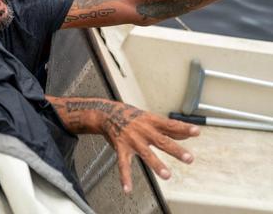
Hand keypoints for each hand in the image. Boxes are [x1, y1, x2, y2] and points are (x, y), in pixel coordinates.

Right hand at [46, 96, 199, 192]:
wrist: (106, 114)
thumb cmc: (131, 116)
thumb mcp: (150, 118)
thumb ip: (168, 128)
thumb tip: (186, 134)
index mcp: (151, 121)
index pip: (170, 125)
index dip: (183, 128)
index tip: (196, 132)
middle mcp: (143, 130)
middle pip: (161, 140)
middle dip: (175, 150)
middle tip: (188, 158)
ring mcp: (132, 140)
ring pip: (146, 153)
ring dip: (156, 164)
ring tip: (166, 175)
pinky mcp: (121, 148)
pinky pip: (123, 164)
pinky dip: (125, 177)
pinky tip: (128, 189)